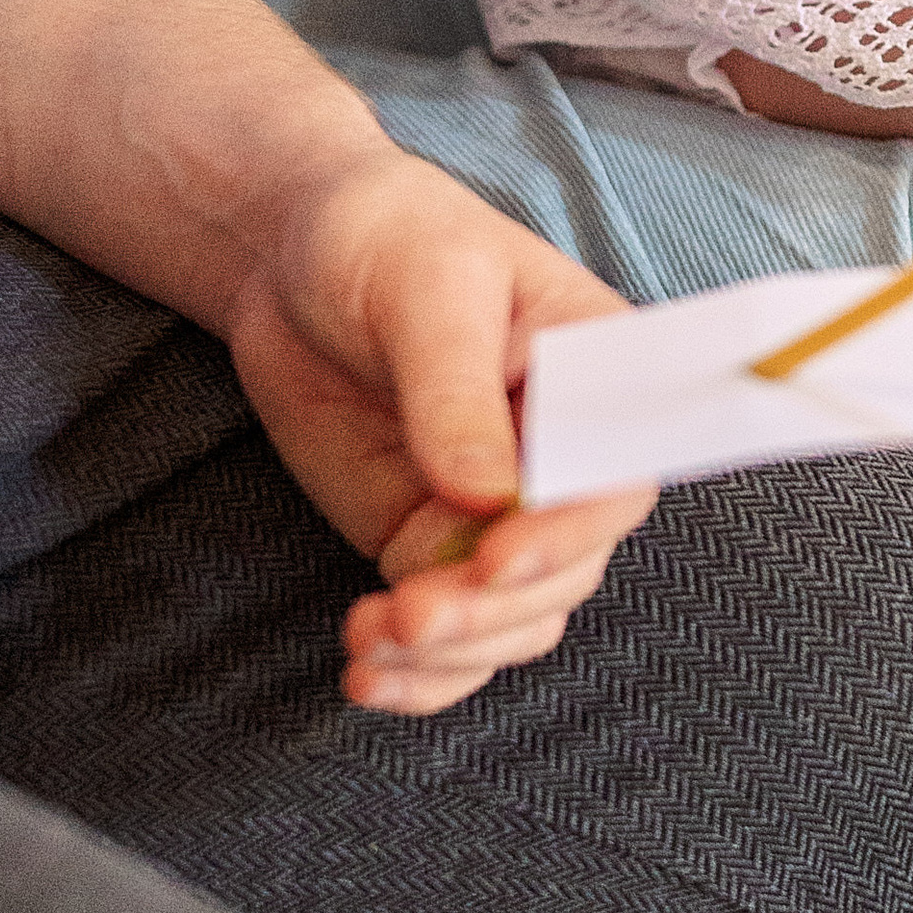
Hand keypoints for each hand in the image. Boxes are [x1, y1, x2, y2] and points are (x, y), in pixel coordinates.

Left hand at [220, 141, 654, 715]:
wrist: (294, 260)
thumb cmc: (383, 236)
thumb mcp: (425, 284)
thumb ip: (454, 387)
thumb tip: (484, 496)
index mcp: (597, 377)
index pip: (619, 473)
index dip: (574, 529)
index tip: (500, 554)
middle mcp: (565, 458)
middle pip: (569, 568)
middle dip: (494, 608)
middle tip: (412, 614)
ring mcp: (501, 512)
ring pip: (517, 619)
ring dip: (455, 652)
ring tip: (373, 640)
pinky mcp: (435, 546)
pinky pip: (455, 637)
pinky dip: (420, 676)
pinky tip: (367, 676)